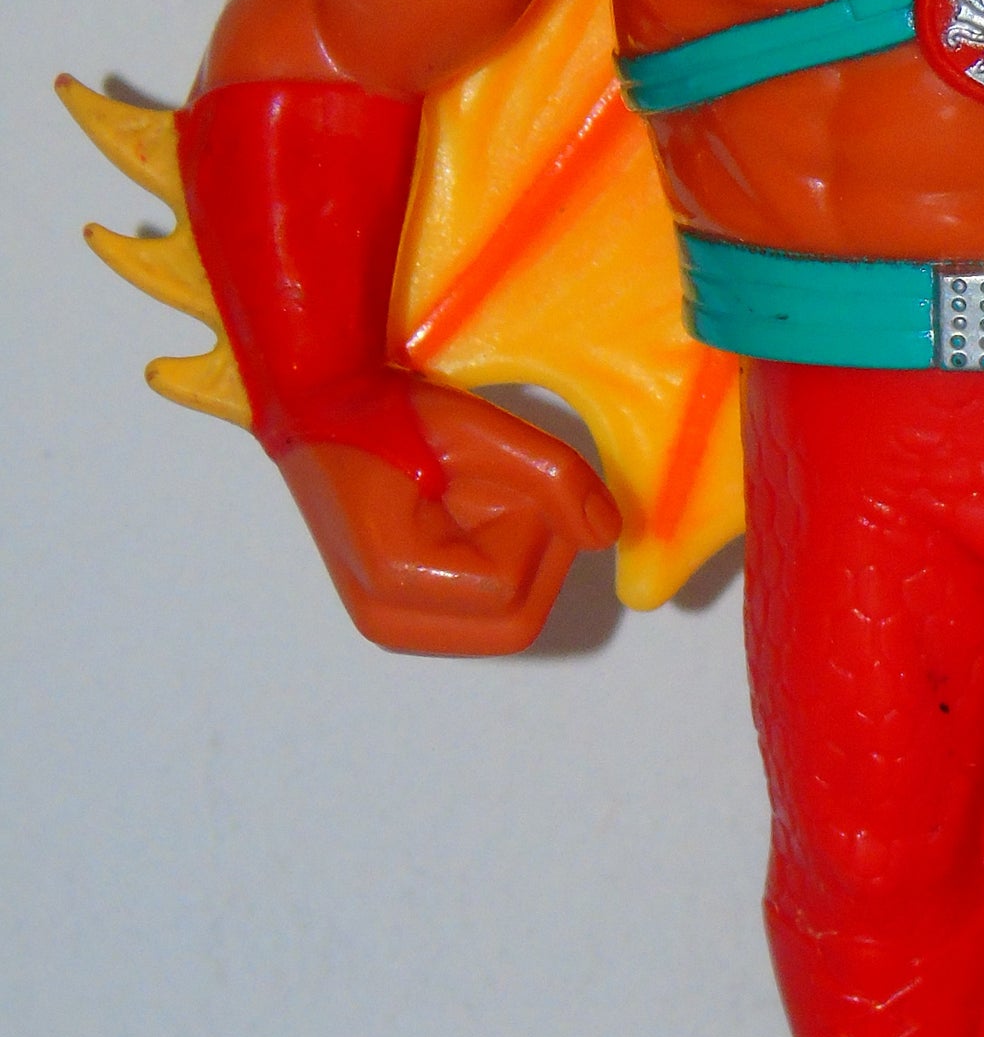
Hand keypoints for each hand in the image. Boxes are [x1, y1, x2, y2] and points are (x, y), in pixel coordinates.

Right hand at [277, 377, 620, 655]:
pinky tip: (472, 520)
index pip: (510, 589)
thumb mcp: (480, 430)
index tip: (509, 475)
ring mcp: (392, 626)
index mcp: (393, 581)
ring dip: (522, 558)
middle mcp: (388, 621)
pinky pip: (485, 615)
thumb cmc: (390, 413)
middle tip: (513, 490)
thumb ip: (554, 478)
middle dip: (539, 554)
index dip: (538, 530)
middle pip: (516, 623)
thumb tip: (609, 532)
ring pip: (507, 624)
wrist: (321, 411)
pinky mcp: (404, 617)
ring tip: (480, 498)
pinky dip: (503, 566)